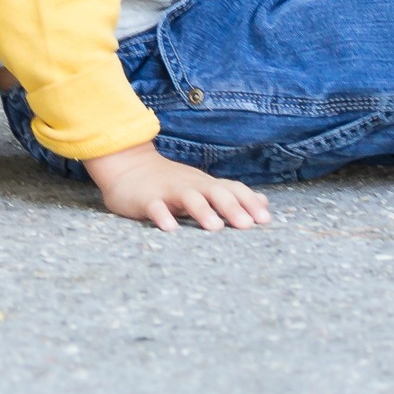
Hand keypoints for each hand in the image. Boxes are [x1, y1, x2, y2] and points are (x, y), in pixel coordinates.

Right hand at [82, 145, 270, 231]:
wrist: (127, 165)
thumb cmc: (171, 183)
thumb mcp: (203, 186)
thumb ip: (232, 195)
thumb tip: (263, 202)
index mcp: (205, 184)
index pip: (232, 190)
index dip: (249, 203)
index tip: (265, 220)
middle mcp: (191, 185)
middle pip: (215, 192)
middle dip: (232, 208)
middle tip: (247, 226)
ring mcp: (168, 191)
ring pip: (188, 198)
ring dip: (202, 211)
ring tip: (215, 227)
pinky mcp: (146, 199)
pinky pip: (154, 207)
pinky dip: (162, 216)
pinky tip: (170, 228)